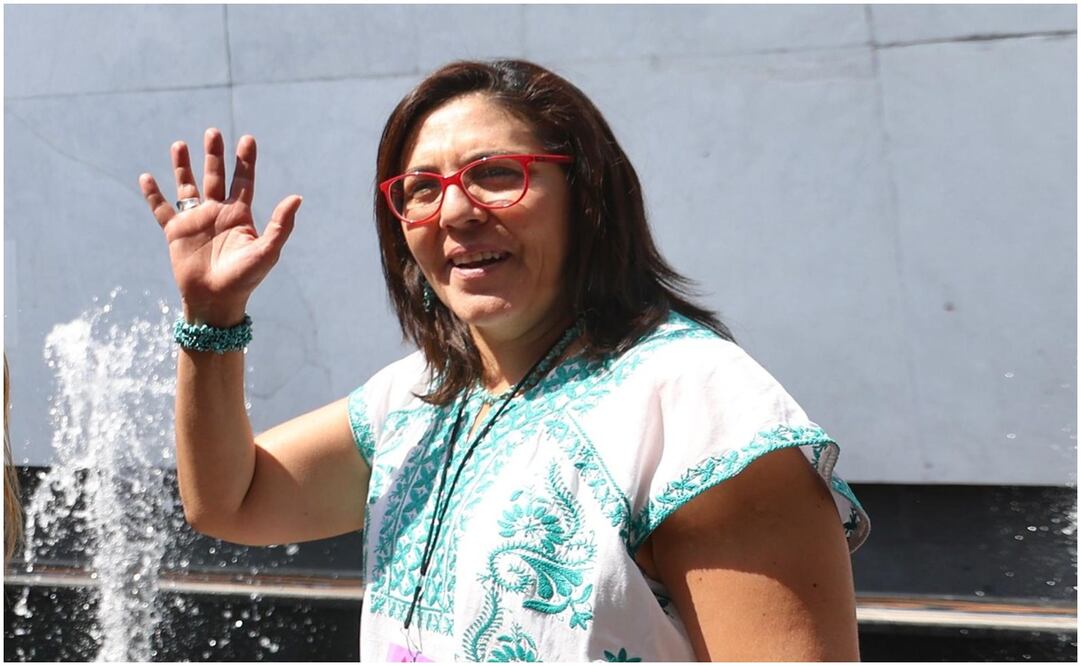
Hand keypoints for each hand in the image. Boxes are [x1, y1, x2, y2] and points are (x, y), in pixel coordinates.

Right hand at [140, 128, 301, 326]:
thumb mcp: (267, 251)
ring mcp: (195, 222)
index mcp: (240, 215)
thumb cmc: (245, 279)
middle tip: (212, 132)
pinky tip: (146, 177)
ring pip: (187, 187)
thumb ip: (281, 225)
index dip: (245, 161)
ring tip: (179, 144)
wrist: (216, 301)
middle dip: (214, 155)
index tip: (247, 139)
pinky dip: (153, 194)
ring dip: (183, 167)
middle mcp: (217, 213)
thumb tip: (297, 197)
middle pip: (215, 177)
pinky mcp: (174, 233)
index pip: (243, 181)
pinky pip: (161, 210)